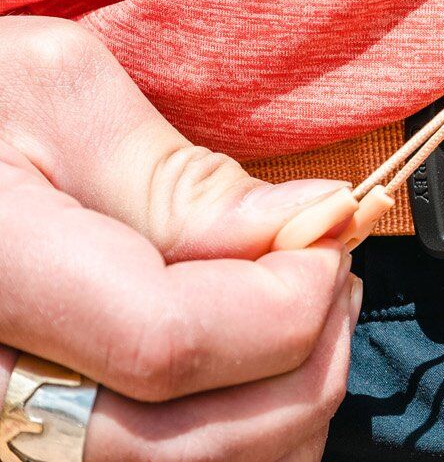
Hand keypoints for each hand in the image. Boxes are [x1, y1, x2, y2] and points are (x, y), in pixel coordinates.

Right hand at [0, 17, 356, 460]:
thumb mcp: (57, 96)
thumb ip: (185, 180)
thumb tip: (318, 223)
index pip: (170, 346)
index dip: (287, 298)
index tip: (329, 229)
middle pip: (196, 444)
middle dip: (309, 355)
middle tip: (332, 268)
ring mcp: (11, 428)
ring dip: (291, 400)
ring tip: (306, 306)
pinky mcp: (40, 436)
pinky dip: (253, 429)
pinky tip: (262, 357)